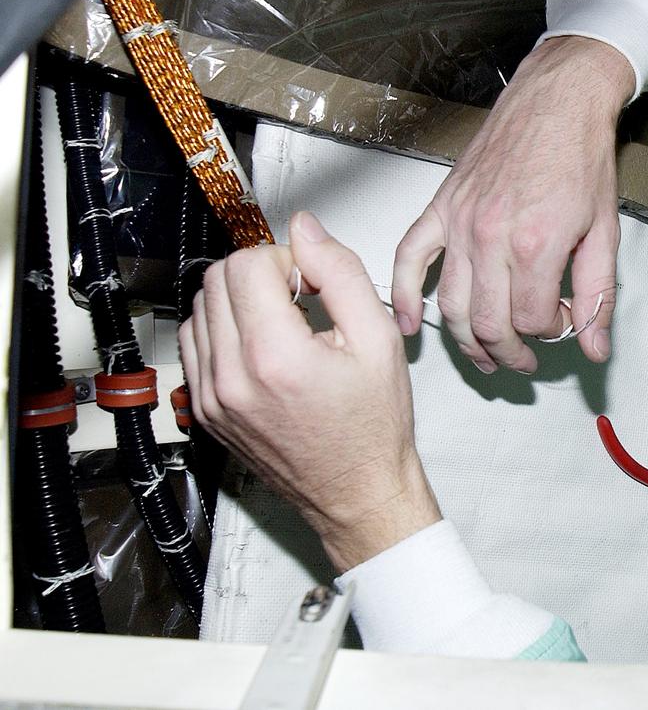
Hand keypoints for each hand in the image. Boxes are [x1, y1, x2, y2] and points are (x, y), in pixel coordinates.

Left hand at [180, 211, 440, 571]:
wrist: (357, 491)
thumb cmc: (373, 425)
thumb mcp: (379, 338)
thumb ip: (341, 272)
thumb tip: (306, 229)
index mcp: (275, 357)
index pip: (248, 264)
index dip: (285, 259)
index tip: (311, 284)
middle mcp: (232, 378)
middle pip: (218, 278)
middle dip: (260, 274)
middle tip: (299, 299)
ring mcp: (211, 397)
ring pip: (201, 307)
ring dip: (239, 300)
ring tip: (283, 325)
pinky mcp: (204, 410)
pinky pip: (195, 344)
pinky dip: (224, 330)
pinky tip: (263, 346)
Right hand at [391, 36, 633, 373]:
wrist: (558, 102)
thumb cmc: (581, 156)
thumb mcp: (605, 231)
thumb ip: (597, 295)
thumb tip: (595, 346)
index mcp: (536, 244)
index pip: (533, 320)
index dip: (553, 332)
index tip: (564, 321)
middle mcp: (491, 236)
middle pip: (488, 323)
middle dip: (509, 351)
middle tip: (525, 358)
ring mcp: (460, 222)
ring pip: (452, 305)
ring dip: (467, 341)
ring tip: (487, 356)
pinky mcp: (441, 207)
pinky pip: (409, 259)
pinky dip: (405, 297)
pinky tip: (408, 324)